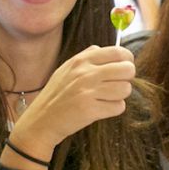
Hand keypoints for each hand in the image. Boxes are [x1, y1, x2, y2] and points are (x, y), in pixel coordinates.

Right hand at [13, 45, 135, 153]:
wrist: (41, 120)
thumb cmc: (57, 95)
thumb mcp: (66, 69)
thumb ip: (86, 57)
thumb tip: (105, 49)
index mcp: (81, 60)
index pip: (118, 52)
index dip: (127, 60)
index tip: (124, 68)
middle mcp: (85, 73)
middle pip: (127, 69)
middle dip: (127, 79)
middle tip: (116, 85)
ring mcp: (88, 92)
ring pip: (126, 89)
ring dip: (120, 96)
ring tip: (106, 98)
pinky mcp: (90, 110)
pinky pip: (119, 107)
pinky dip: (113, 110)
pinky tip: (100, 109)